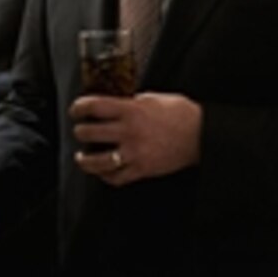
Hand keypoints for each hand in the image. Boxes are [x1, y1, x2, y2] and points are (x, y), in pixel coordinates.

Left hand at [70, 92, 201, 185]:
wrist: (201, 135)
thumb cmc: (181, 113)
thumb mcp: (153, 98)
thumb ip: (132, 102)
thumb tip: (118, 104)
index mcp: (131, 110)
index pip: (95, 106)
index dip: (79, 107)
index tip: (75, 109)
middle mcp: (129, 132)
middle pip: (89, 133)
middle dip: (80, 131)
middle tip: (79, 130)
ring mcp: (134, 153)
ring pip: (97, 161)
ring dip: (84, 159)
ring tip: (81, 156)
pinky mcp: (142, 170)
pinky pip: (116, 178)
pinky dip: (105, 176)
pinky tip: (102, 172)